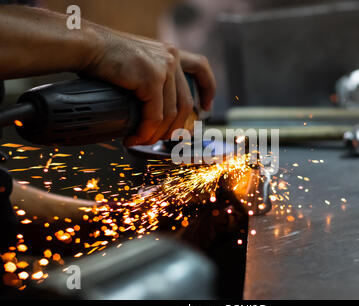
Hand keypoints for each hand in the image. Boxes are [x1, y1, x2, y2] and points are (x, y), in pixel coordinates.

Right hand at [82, 30, 215, 146]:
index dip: (208, 88)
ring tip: (141, 141)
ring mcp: (163, 68)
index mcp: (170, 53)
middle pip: (186, 104)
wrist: (85, 46)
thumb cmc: (104, 58)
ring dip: (157, 134)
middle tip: (160, 139)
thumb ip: (151, 80)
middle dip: (175, 128)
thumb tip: (153, 110)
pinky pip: (155, 116)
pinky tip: (135, 138)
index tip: (206, 107)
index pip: (200, 67)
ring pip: (171, 114)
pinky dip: (146, 132)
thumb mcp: (137, 65)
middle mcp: (171, 58)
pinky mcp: (151, 79)